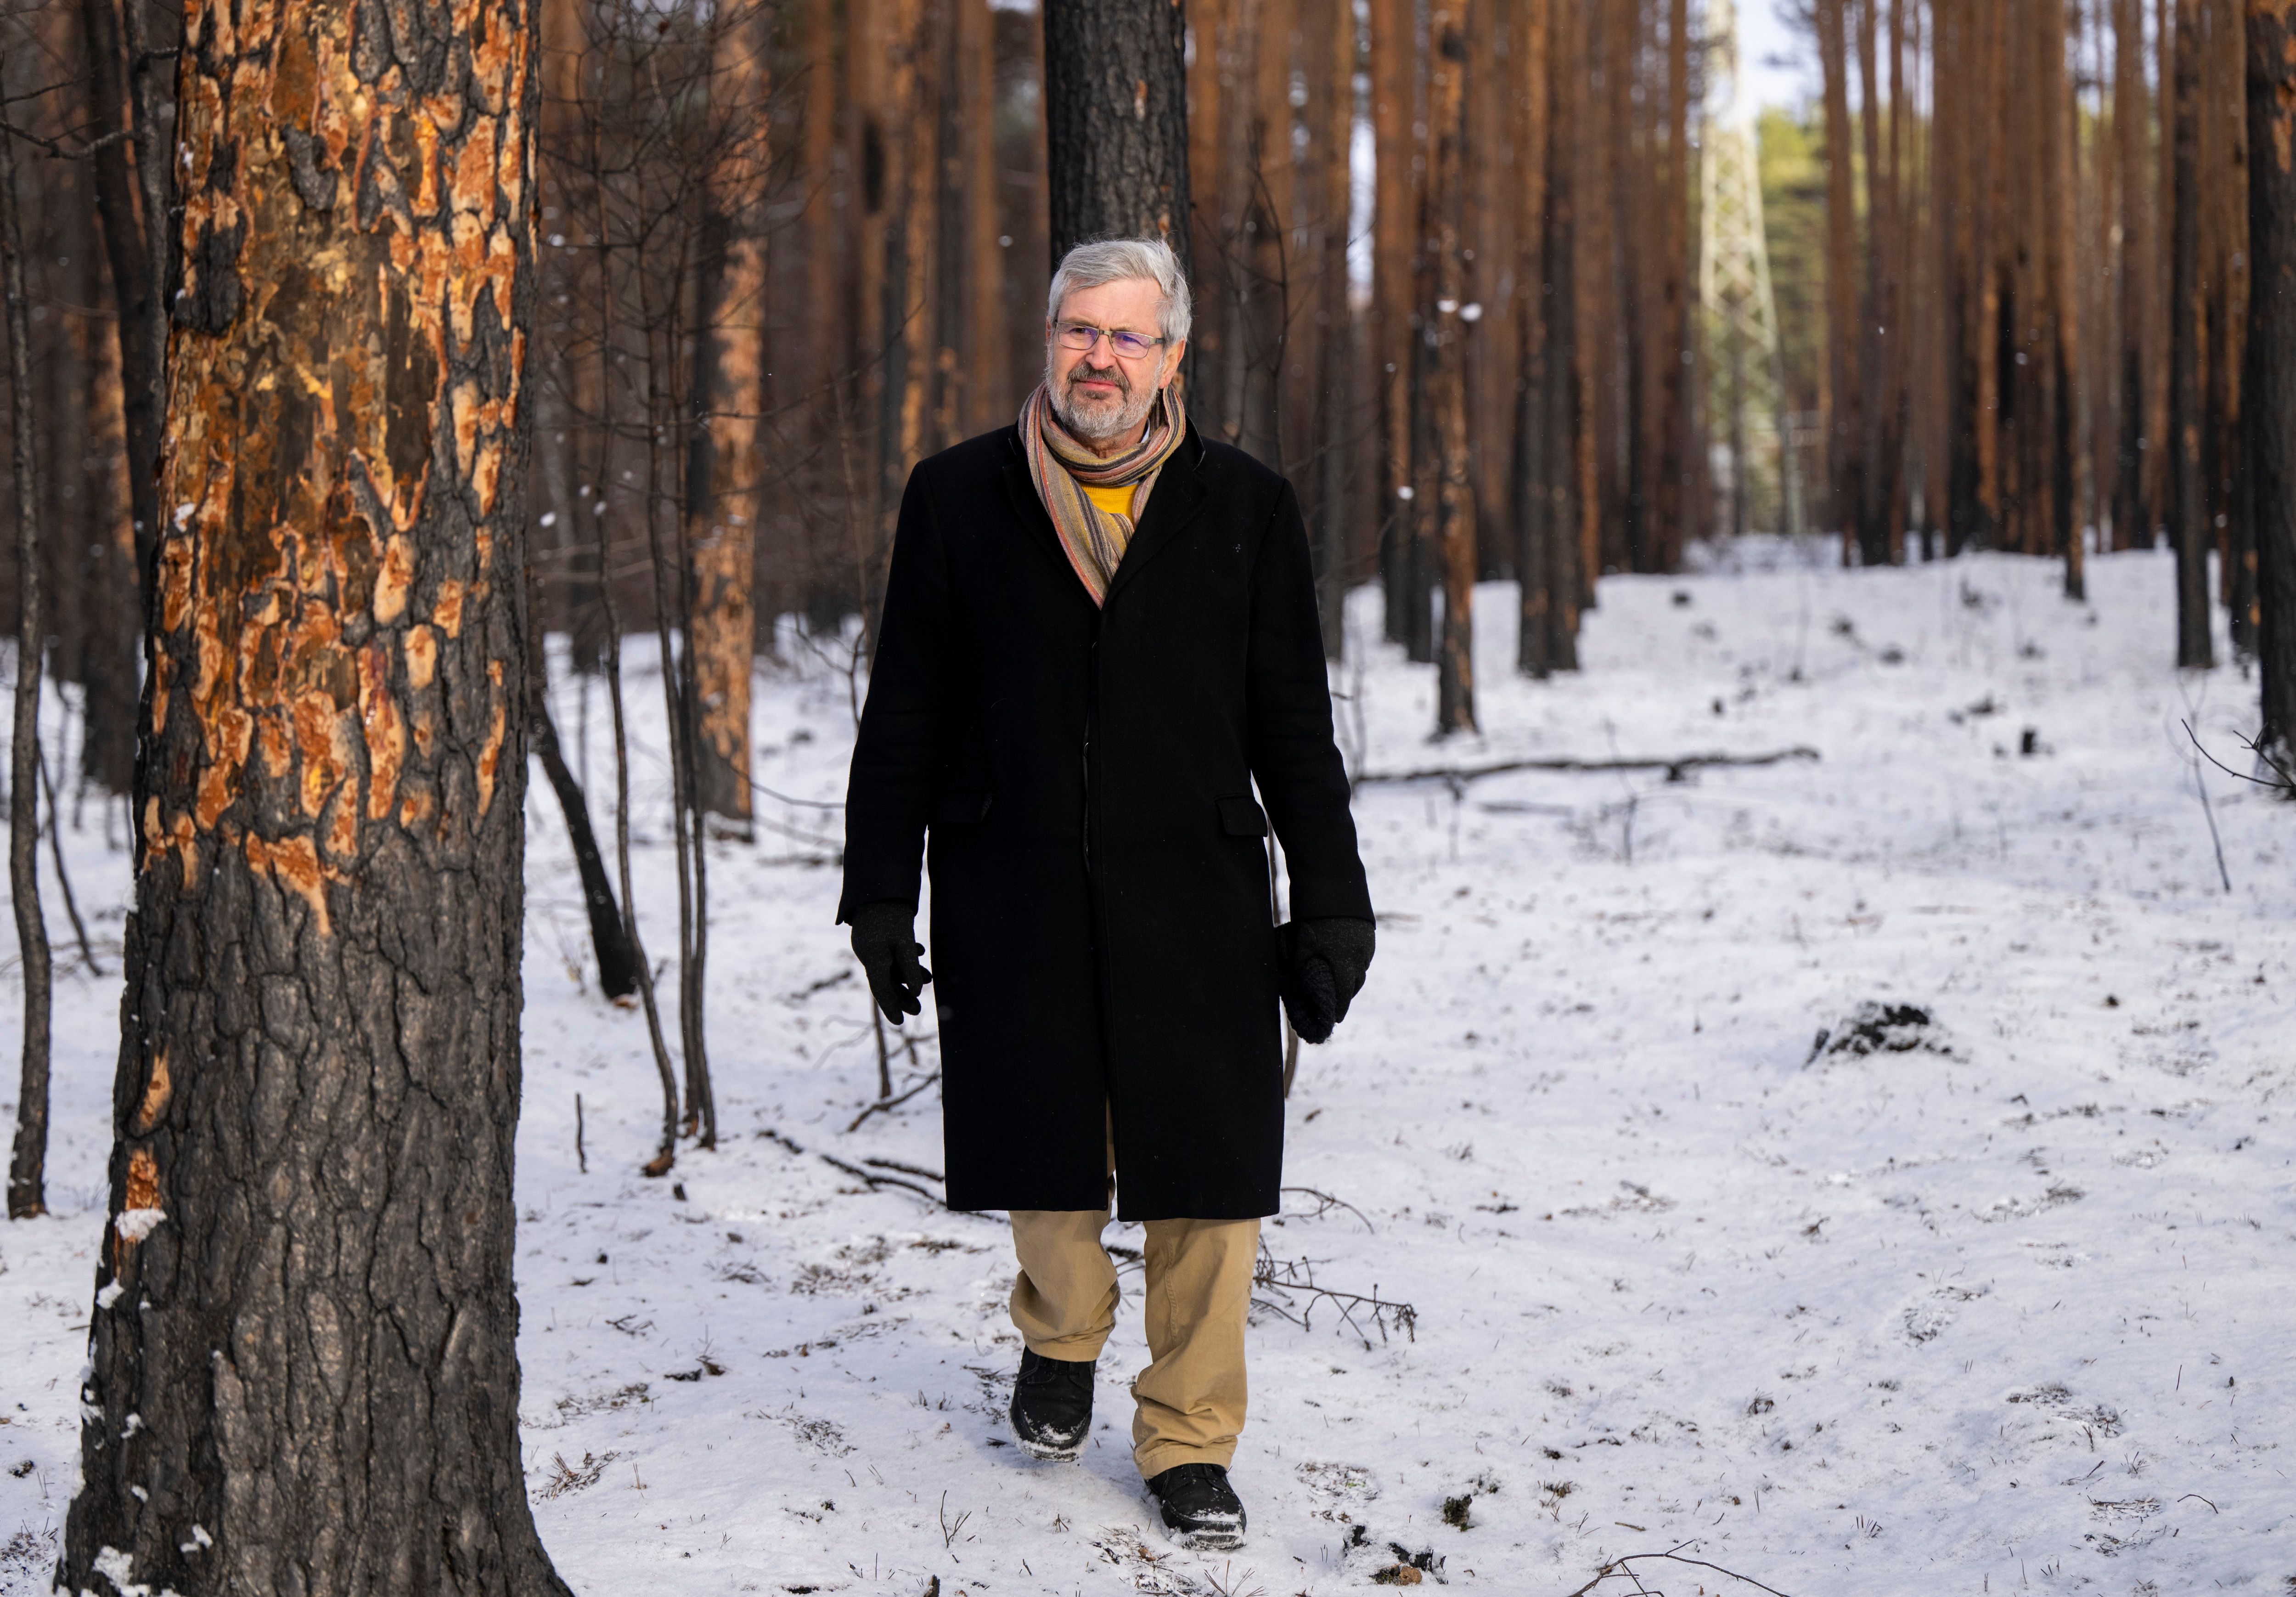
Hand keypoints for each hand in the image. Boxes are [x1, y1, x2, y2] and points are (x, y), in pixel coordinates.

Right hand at [848, 900, 931, 1020]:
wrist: (880, 885)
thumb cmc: (892, 913)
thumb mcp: (905, 941)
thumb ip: (910, 967)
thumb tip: (918, 991)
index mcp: (872, 957)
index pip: (880, 989)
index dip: (891, 1006)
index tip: (900, 1023)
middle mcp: (867, 953)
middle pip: (885, 981)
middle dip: (903, 995)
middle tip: (919, 1010)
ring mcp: (869, 944)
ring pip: (889, 967)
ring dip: (908, 975)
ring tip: (930, 978)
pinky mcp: (876, 935)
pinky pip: (890, 954)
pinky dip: (905, 957)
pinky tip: (920, 952)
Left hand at [1278, 917, 1374, 1044]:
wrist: (1334, 886)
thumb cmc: (1312, 918)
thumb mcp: (1302, 946)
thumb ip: (1304, 968)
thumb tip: (1303, 984)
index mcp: (1342, 963)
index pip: (1343, 995)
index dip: (1339, 1009)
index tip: (1336, 1019)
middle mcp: (1359, 957)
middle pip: (1355, 985)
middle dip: (1347, 996)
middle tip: (1338, 1003)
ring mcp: (1367, 945)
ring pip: (1362, 970)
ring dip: (1353, 979)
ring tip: (1343, 982)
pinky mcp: (1370, 934)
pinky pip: (1365, 956)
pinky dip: (1357, 964)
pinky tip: (1348, 961)